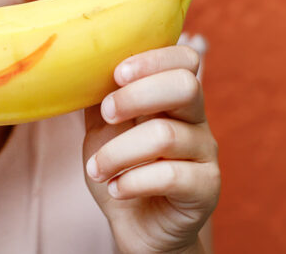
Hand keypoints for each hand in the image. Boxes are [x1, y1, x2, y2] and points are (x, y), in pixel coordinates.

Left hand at [82, 45, 218, 253]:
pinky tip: (116, 188)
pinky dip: (132, 181)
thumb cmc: (122, 169)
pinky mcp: (206, 188)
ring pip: (166, 135)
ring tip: (95, 169)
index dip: (152, 59)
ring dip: (118, 152)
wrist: (138, 225)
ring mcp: (205, 154)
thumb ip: (100, 94)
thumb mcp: (104, 127)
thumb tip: (79, 61)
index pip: (184, 60)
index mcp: (174, 97)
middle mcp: (196, 120)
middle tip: (107, 113)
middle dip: (136, 96)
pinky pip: (171, 176)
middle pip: (185, 86)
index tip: (116, 74)